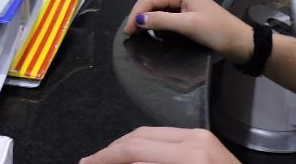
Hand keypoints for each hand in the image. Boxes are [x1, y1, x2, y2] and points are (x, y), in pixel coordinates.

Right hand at [80, 127, 238, 163]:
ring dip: (128, 149)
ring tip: (110, 162)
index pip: (134, 148)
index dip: (105, 157)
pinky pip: (167, 140)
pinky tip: (136, 161)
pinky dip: (147, 150)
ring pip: (151, 135)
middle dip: (112, 151)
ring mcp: (201, 137)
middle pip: (139, 136)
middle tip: (91, 163)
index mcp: (188, 155)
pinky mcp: (204, 141)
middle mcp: (194, 138)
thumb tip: (116, 163)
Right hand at [123, 0, 252, 63]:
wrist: (240, 42)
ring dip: (146, 16)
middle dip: (138, 13)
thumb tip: (138, 19)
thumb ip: (162, 21)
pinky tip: (151, 28)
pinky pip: (165, 12)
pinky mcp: (187, 12)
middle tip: (130, 32)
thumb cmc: (216, 32)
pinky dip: (155, 19)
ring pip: (157, 5)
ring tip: (136, 31)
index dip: (136, 13)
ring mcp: (184, 2)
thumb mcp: (188, 26)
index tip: (128, 32)